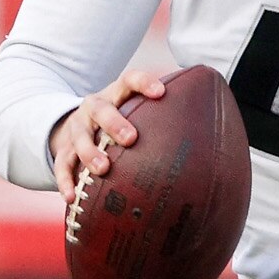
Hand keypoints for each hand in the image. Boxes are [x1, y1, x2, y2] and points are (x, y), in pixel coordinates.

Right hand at [48, 67, 170, 203]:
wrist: (72, 125)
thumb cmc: (120, 122)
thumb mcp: (136, 113)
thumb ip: (165, 119)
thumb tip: (215, 135)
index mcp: (116, 95)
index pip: (129, 80)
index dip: (144, 83)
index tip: (161, 93)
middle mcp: (94, 107)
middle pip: (101, 109)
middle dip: (115, 122)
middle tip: (131, 139)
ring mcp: (76, 127)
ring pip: (79, 137)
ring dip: (90, 152)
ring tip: (103, 170)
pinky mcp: (62, 149)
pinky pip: (62, 164)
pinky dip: (67, 180)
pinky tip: (72, 197)